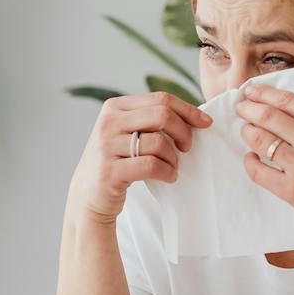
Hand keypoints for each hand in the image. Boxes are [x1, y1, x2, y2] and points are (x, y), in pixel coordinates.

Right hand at [67, 92, 212, 224]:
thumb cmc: (117, 161)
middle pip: (162, 115)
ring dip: (174, 158)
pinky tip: (168, 177)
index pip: (161, 99)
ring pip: (159, 143)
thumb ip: (150, 119)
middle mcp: (108, 122)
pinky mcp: (109, 172)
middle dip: (184, 132)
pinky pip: (152, 166)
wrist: (88, 195)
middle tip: (187, 148)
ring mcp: (106, 147)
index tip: (205, 123)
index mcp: (114, 107)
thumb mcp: (126, 132)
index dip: (188, 110)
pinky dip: (167, 172)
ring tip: (172, 167)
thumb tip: (195, 116)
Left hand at [235, 85, 293, 243]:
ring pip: (260, 140)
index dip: (264, 93)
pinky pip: (258, 171)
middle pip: (268, 116)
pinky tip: (250, 157)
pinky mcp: (291, 189)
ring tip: (246, 130)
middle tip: (241, 108)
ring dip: (248, 132)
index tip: (252, 92)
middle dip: (248, 109)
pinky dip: (249, 162)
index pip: (288, 100)